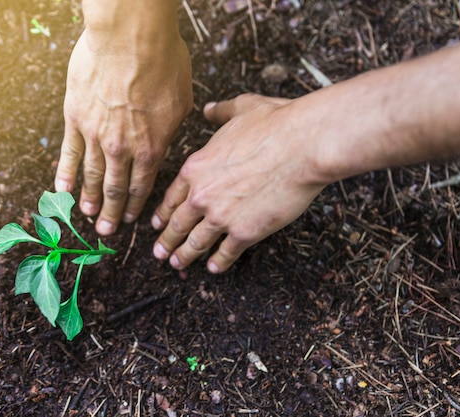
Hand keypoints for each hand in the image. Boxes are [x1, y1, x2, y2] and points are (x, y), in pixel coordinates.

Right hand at [55, 30, 192, 234]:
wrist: (132, 37)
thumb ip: (170, 128)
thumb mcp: (181, 100)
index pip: (142, 184)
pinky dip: (65, 173)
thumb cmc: (164, 62)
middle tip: (106, 231)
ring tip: (86, 216)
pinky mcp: (75, 117)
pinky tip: (62, 190)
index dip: (135, 204)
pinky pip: (69, 152)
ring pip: (92, 175)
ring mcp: (96, 134)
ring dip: (89, 198)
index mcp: (153, 146)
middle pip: (115, 187)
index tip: (130, 220)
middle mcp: (123, 148)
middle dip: (112, 212)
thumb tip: (164, 139)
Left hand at [151, 94, 325, 272]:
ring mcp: (221, 216)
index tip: (157, 225)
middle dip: (166, 241)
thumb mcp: (241, 109)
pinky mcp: (245, 232)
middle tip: (159, 253)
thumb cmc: (275, 124)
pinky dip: (219, 263)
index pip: (172, 196)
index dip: (163, 213)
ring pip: (196, 243)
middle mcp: (202, 195)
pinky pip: (227, 253)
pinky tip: (214, 269)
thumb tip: (210, 108)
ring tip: (178, 265)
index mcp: (196, 167)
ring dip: (185, 256)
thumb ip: (220, 113)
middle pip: (178, 224)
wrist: (302, 145)